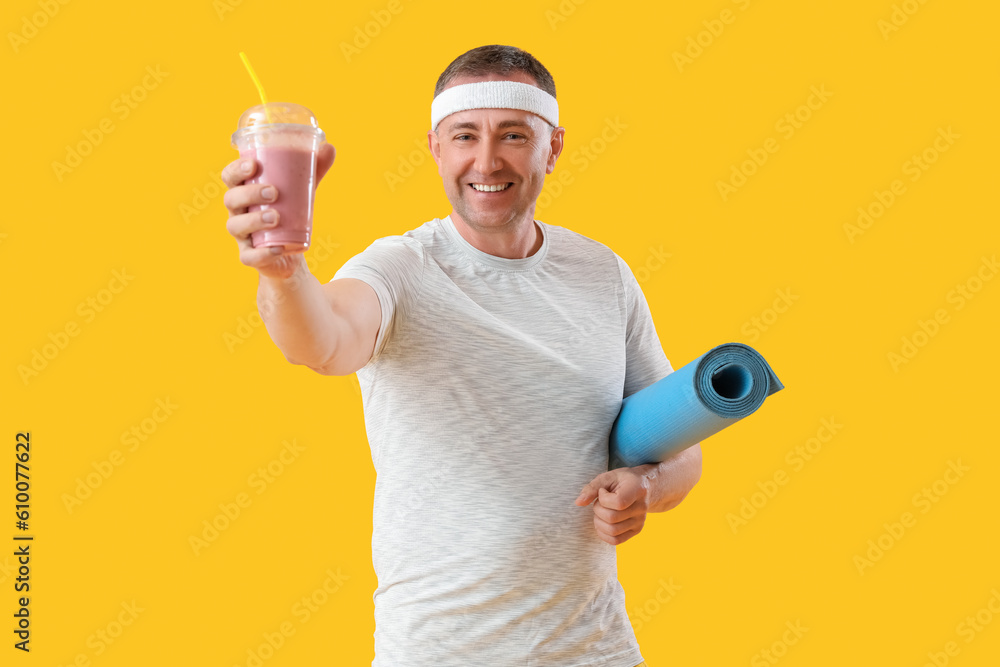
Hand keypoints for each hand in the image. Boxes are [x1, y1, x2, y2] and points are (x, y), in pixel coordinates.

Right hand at [222, 143, 335, 279]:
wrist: (291, 251)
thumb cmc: (289, 212)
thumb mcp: (301, 191)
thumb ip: (313, 170)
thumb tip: (330, 147)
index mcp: (244, 191)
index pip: (229, 177)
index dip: (235, 170)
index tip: (253, 165)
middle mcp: (238, 212)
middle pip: (231, 199)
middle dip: (249, 193)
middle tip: (273, 192)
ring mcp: (242, 235)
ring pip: (236, 226)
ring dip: (254, 219)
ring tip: (275, 217)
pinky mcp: (250, 256)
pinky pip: (248, 256)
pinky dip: (262, 252)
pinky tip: (277, 248)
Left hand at [574, 467, 650, 545]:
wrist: (642, 486)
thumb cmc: (622, 481)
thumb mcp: (608, 477)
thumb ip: (592, 488)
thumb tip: (579, 502)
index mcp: (638, 489)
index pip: (619, 502)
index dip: (604, 499)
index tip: (603, 492)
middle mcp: (642, 507)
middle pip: (612, 518)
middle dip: (598, 510)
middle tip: (600, 502)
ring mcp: (640, 521)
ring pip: (612, 531)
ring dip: (599, 522)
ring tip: (602, 511)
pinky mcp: (636, 530)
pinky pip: (616, 540)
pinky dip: (603, 533)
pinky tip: (602, 522)